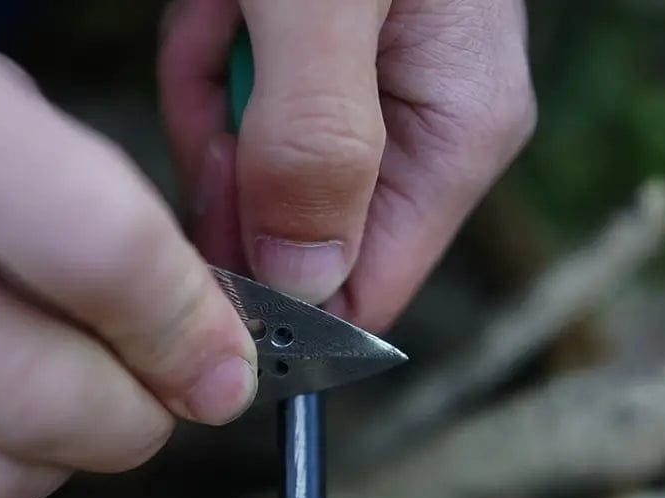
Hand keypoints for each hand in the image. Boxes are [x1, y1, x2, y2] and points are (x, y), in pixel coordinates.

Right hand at [0, 3, 256, 497]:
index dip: (184, 326)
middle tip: (165, 397)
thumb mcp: (4, 103)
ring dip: (58, 458)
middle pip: (34, 395)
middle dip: (136, 421)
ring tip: (67, 394)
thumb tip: (203, 336)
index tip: (226, 366)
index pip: (94, 246)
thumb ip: (100, 207)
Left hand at [159, 0, 535, 330]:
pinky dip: (209, 72)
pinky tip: (220, 11)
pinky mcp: (311, 76)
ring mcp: (362, 104)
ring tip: (225, 19)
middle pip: (302, 238)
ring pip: (260, 181)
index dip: (288, 300)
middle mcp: (418, 132)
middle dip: (240, 181)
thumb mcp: (324, 7)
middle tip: (222, 92)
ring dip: (217, 114)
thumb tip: (305, 284)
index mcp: (455, 133)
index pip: (371, 289)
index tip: (218, 262)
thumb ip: (319, 148)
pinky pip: (241, 117)